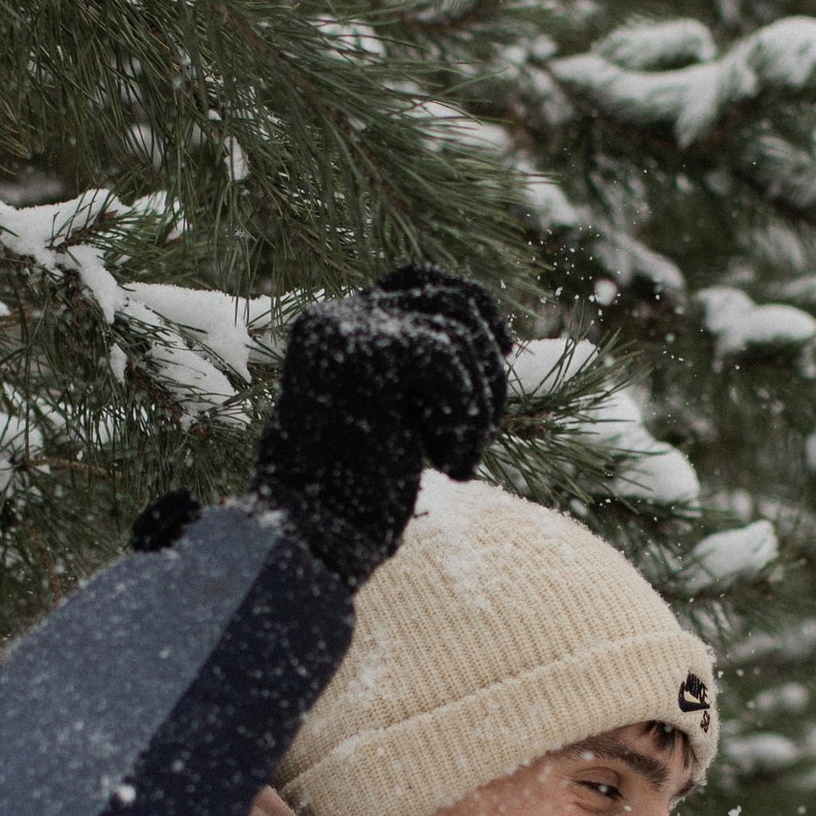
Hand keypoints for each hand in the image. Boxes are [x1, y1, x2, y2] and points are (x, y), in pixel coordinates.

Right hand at [252, 269, 511, 587]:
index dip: (470, 302)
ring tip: (459, 461)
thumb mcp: (390, 413)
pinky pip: (450, 361)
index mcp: (333, 325)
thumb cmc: (353, 492)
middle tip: (490, 428)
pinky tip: (452, 467)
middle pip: (450, 300)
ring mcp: (347, 328)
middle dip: (488, 363)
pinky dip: (467, 419)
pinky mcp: (366, 352)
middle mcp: (335, 315)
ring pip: (459, 335)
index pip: (417, 279)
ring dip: (480, 406)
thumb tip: (492, 338)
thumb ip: (417, 368)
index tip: (501, 346)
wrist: (314, 536)